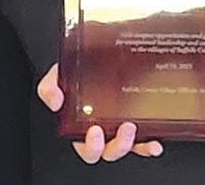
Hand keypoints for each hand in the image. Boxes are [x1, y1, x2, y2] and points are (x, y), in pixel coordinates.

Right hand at [38, 63, 163, 162]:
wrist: (92, 53)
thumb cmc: (75, 71)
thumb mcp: (56, 77)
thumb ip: (49, 88)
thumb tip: (56, 101)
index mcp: (82, 126)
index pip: (86, 147)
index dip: (91, 146)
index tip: (95, 130)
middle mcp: (103, 131)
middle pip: (109, 151)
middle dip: (116, 146)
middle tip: (123, 128)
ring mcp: (120, 128)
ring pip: (128, 147)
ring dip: (133, 144)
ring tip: (134, 127)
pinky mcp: (137, 122)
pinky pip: (144, 140)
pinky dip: (149, 145)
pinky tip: (155, 142)